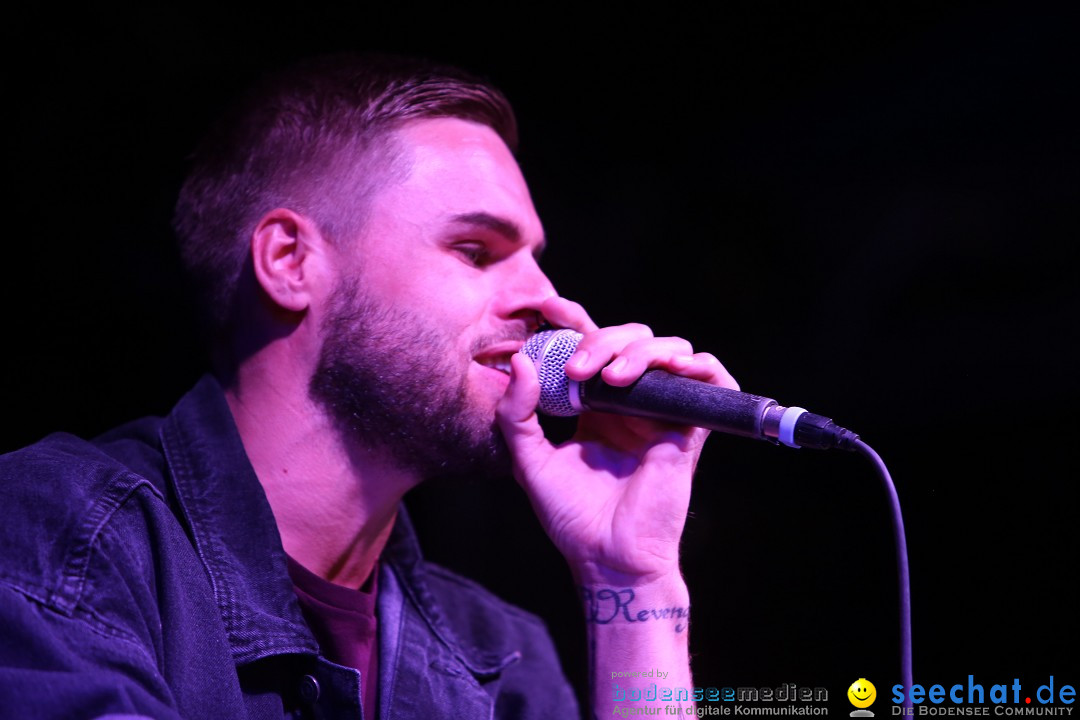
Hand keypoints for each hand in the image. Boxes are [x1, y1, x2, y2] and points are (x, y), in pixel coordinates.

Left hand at [496, 296, 738, 584]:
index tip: (545, 306)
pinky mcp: (691, 426)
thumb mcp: (529, 461)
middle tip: (576, 368)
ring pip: (667, 347)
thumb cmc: (571, 517)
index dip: (573, 319)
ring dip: (639, 350)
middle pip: (628, 337)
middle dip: (601, 338)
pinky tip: (671, 368)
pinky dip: (697, 363)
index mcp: (595, 405)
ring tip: (611, 378)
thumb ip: (517, 413)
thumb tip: (522, 361)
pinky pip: (711, 376)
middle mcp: (631, 402)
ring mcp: (662, 411)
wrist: (608, 558)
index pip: (590, 345)